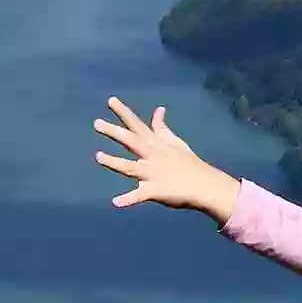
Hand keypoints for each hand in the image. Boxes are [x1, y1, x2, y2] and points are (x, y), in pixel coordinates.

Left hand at [94, 98, 239, 220]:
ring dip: (114, 162)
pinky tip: (116, 202)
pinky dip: (128, 199)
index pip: (137, 124)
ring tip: (98, 157)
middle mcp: (152, 155)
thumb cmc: (188, 163)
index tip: (110, 100)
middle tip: (96, 123)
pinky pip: (139, 196)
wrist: (204, 185)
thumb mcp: (175, 141)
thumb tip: (159, 109)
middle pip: (130, 141)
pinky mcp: (155, 191)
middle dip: (113, 132)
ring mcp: (152, 173)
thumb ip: (162, 127)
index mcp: (156, 144)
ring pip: (130, 167)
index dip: (123, 112)